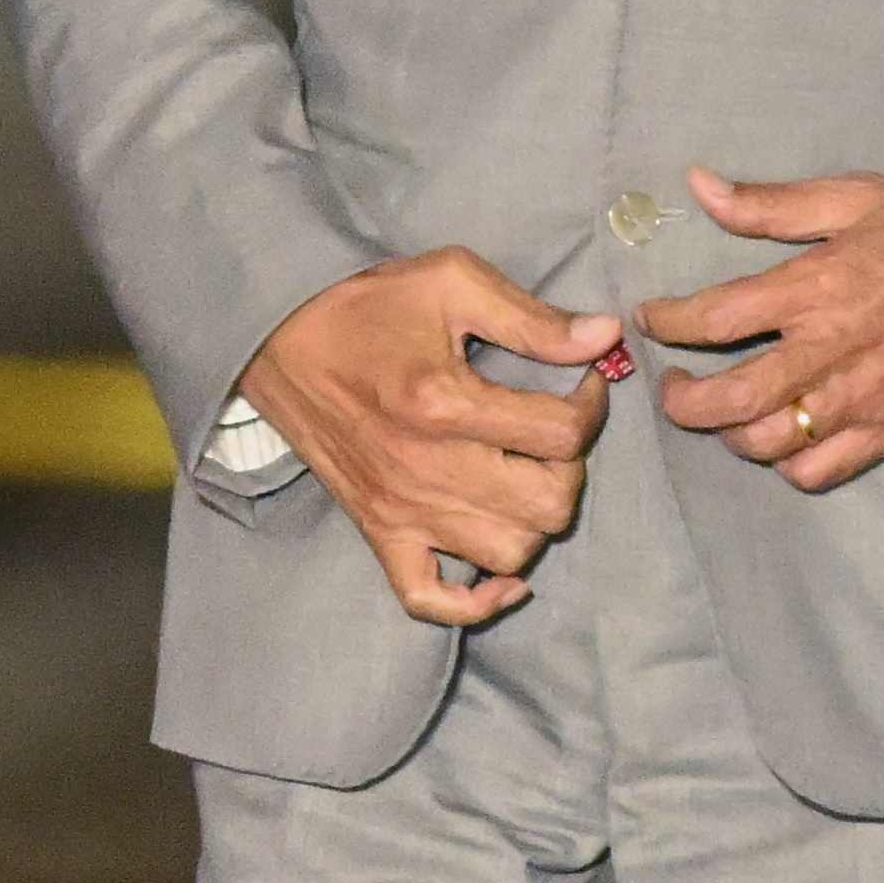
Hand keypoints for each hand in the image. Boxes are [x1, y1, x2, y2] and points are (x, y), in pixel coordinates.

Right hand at [237, 250, 621, 626]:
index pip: (561, 433)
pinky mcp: (378, 534)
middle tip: (551, 431)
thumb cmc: (369, 306)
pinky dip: (474, 600)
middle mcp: (427, 469)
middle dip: (569, 465)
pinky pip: (430, 600)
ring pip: (508, 554)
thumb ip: (532, 319)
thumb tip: (605, 337)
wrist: (278, 338)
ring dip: (533, 519)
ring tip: (522, 477)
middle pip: (548, 505)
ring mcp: (402, 511)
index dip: (590, 405)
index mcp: (446, 403)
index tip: (581, 383)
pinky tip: (500, 571)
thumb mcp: (453, 282)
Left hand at [631, 168, 883, 491]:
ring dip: (728, 433)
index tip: (653, 318)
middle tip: (673, 384)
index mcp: (818, 287)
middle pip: (728, 400)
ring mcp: (862, 399)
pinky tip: (781, 436)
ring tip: (723, 410)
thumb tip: (700, 185)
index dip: (667, 322)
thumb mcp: (856, 196)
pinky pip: (819, 470)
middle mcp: (832, 352)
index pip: (715, 318)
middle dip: (681, 400)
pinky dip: (786, 463)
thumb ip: (771, 203)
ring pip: (767, 443)